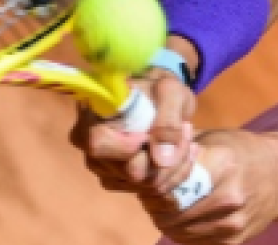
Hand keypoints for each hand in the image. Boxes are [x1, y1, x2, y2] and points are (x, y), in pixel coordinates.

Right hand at [69, 66, 198, 194]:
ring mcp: (103, 167)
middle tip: (187, 129)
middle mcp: (90, 146)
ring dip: (175, 164)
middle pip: (130, 171)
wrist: (157, 97)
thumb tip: (161, 159)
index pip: (100, 145)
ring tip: (186, 136)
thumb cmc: (158, 88)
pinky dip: (174, 174)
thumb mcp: (170, 92)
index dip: (131, 147)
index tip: (154, 133)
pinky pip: (150, 190)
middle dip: (168, 156)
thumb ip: (167, 120)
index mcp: (92, 117)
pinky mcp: (118, 180)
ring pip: (145, 184)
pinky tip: (182, 152)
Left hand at [143, 130, 277, 244]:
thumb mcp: (213, 138)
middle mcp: (228, 196)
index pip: (166, 182)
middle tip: (154, 188)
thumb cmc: (242, 152)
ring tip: (170, 199)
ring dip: (164, 215)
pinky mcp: (231, 241)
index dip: (150, 180)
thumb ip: (178, 147)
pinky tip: (186, 213)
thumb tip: (140, 152)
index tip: (149, 173)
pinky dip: (180, 228)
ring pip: (174, 228)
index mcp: (222, 163)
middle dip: (153, 199)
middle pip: (166, 209)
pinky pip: (190, 240)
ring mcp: (231, 223)